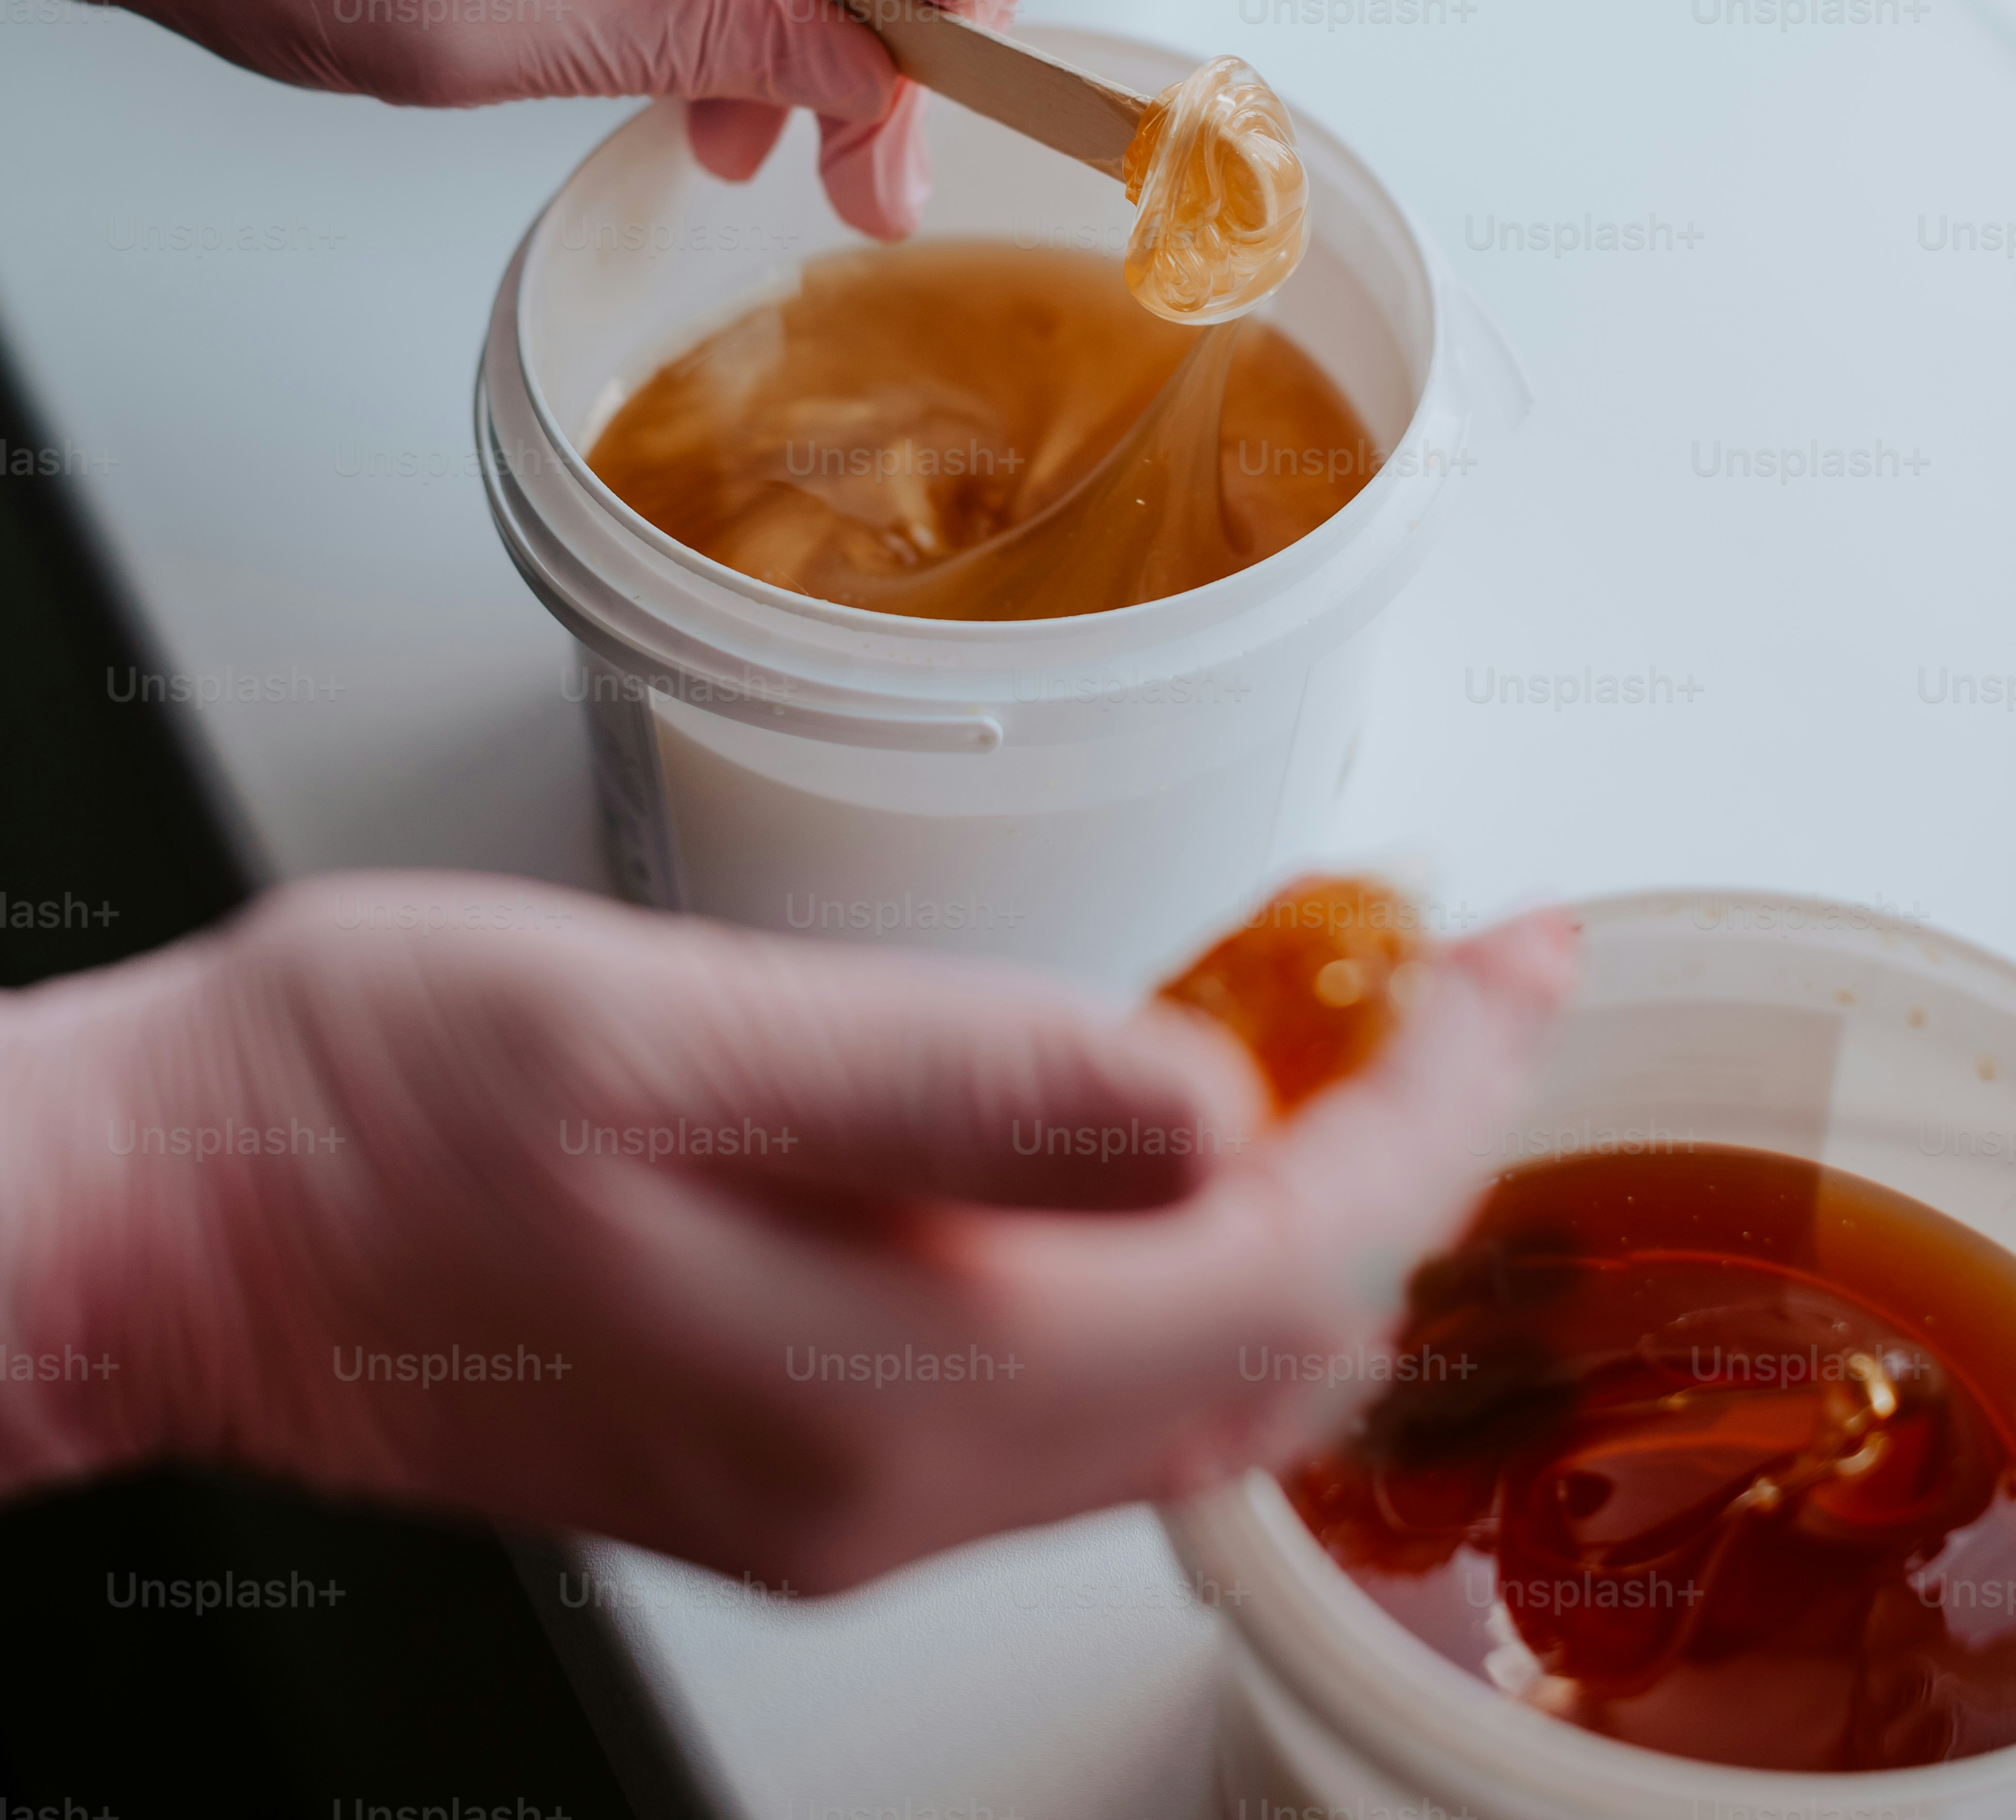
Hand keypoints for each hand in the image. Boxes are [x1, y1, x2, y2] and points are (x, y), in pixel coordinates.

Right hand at [0, 875, 1570, 1589]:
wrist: (192, 1217)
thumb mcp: (669, 1029)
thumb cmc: (381, 1091)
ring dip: (1306, 1221)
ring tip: (1359, 1048)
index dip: (1432, 1103)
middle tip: (1467, 987)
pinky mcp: (800, 1458)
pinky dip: (1180, 1270)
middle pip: (1266, 1351)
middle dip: (1407, 1160)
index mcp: (884, 1368)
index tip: (1510, 961)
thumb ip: (957, 1080)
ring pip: (1187, 1390)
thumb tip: (1209, 1101)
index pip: (1282, 1259)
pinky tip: (1174, 1149)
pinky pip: (1077, 1395)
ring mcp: (848, 1489)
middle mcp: (891, 1475)